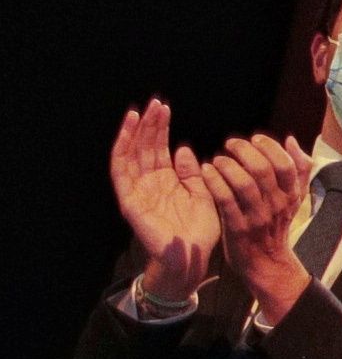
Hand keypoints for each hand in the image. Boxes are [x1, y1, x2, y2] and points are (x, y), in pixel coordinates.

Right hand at [111, 98, 218, 301]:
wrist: (192, 256)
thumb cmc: (200, 229)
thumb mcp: (203, 194)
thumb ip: (193, 173)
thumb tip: (184, 149)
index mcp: (168, 180)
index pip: (160, 148)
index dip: (161, 128)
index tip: (165, 107)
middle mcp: (150, 182)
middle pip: (145, 147)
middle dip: (149, 124)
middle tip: (155, 102)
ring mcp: (138, 190)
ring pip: (132, 154)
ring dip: (135, 132)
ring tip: (140, 111)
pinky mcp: (129, 199)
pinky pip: (121, 171)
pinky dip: (122, 150)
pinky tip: (126, 132)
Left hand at [202, 135, 313, 325]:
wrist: (267, 262)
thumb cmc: (276, 225)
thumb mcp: (294, 198)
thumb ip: (298, 169)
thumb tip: (291, 140)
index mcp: (291, 194)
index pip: (285, 163)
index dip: (269, 146)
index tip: (255, 138)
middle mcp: (276, 204)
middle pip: (262, 170)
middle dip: (244, 150)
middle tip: (230, 144)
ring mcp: (257, 216)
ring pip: (243, 183)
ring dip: (227, 165)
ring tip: (218, 159)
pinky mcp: (237, 227)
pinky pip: (225, 200)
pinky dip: (214, 182)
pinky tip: (206, 171)